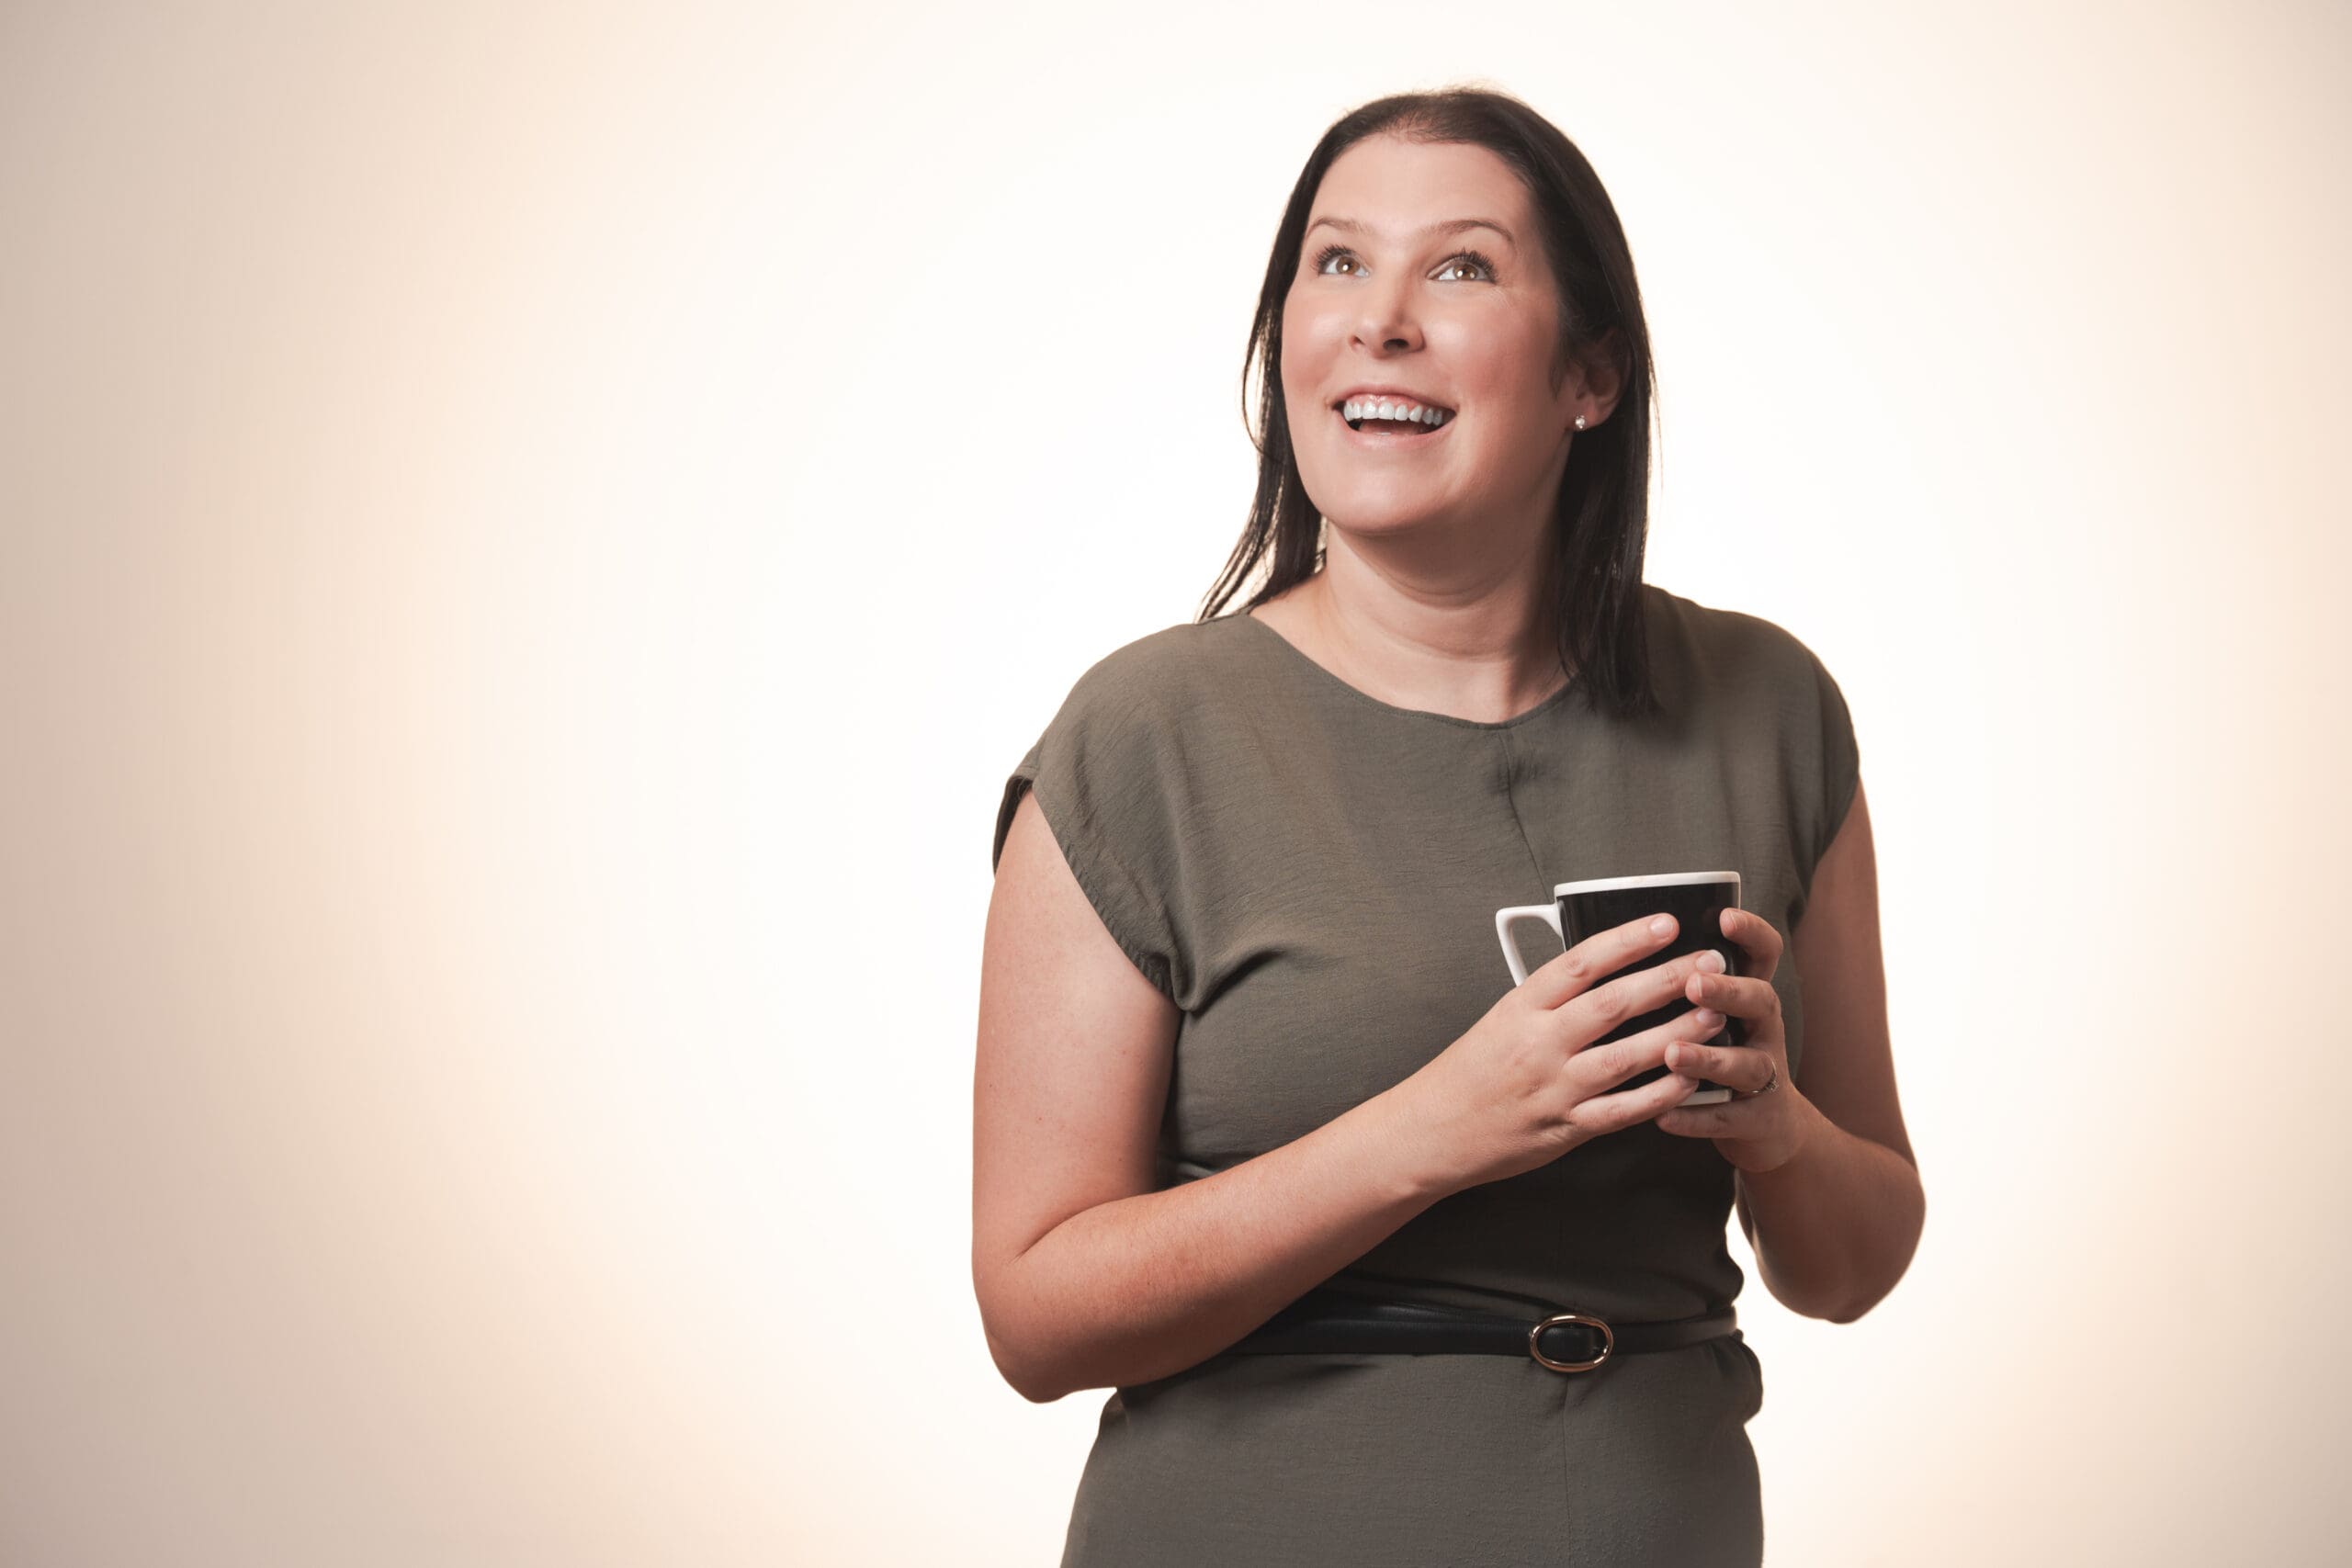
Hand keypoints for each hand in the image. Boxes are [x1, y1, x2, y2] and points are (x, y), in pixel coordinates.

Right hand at [1398, 913, 1723, 1194]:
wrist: (1433, 1130)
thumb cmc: (1470, 1071)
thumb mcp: (1501, 1018)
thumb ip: (1550, 998)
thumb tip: (1605, 967)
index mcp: (1520, 1007)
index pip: (1581, 962)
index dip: (1628, 940)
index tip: (1667, 923)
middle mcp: (1538, 1043)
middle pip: (1613, 1003)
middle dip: (1668, 979)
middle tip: (1710, 961)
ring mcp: (1554, 1087)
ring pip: (1625, 1056)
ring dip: (1676, 1033)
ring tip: (1715, 1013)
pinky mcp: (1566, 1128)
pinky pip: (1622, 1111)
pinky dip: (1660, 1094)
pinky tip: (1690, 1077)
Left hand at [1654, 907, 1821, 1173]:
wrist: (1765, 1128)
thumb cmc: (1719, 1056)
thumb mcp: (1710, 1014)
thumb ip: (1681, 983)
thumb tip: (1628, 940)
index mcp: (1748, 998)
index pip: (1762, 955)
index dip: (1750, 933)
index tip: (1723, 916)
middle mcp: (1764, 1031)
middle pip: (1761, 1001)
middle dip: (1728, 991)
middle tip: (1694, 984)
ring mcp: (1766, 1076)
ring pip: (1747, 1063)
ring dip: (1709, 1058)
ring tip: (1673, 1053)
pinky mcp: (1759, 1119)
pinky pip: (1729, 1119)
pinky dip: (1697, 1118)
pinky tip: (1665, 1115)